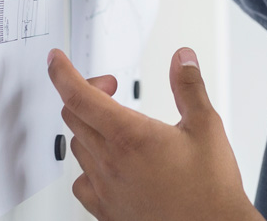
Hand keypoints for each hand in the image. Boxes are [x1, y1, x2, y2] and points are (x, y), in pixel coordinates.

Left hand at [47, 48, 259, 220]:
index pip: (80, 97)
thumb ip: (190, 87)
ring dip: (88, 126)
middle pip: (74, 117)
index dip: (63, 73)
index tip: (56, 60)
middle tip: (110, 87)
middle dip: (87, 93)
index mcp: (131, 136)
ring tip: (114, 122)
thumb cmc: (210, 187)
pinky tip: (107, 163)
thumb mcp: (206, 126)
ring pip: (77, 147)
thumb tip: (182, 59)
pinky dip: (87, 163)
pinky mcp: (106, 211)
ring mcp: (104, 189)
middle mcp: (110, 162)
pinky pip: (80, 181)